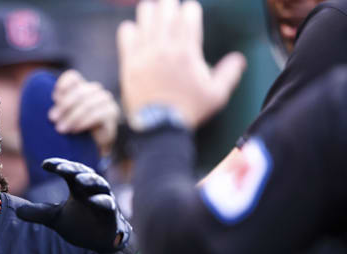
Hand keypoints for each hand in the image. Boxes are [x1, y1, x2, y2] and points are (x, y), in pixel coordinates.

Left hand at [16, 158, 133, 253]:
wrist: (100, 241)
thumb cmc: (80, 224)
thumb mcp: (55, 219)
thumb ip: (39, 213)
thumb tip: (17, 211)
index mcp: (77, 187)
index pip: (68, 171)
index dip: (58, 165)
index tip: (44, 165)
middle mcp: (91, 189)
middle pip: (83, 173)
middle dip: (72, 169)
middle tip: (60, 168)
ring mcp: (103, 199)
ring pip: (99, 184)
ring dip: (89, 180)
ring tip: (79, 179)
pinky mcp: (111, 213)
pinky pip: (108, 204)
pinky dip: (102, 201)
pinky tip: (94, 200)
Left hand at [48, 70, 119, 154]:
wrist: (94, 143)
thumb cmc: (76, 126)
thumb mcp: (65, 115)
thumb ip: (60, 107)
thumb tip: (54, 107)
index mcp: (82, 86)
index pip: (72, 77)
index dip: (62, 84)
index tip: (54, 98)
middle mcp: (95, 90)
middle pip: (79, 92)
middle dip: (64, 106)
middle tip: (52, 118)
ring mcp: (105, 99)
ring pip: (87, 104)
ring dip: (72, 117)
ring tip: (61, 128)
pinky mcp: (112, 112)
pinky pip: (97, 115)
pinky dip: (83, 122)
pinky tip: (75, 129)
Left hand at [117, 0, 245, 128]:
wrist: (160, 128)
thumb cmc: (189, 111)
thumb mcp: (216, 95)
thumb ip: (229, 73)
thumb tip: (239, 58)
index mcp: (187, 51)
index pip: (189, 13)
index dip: (190, 10)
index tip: (190, 15)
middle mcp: (165, 48)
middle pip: (166, 8)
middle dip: (170, 5)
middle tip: (171, 10)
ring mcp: (145, 54)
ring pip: (144, 16)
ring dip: (150, 13)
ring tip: (153, 17)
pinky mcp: (129, 62)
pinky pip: (126, 34)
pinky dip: (130, 30)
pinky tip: (135, 33)